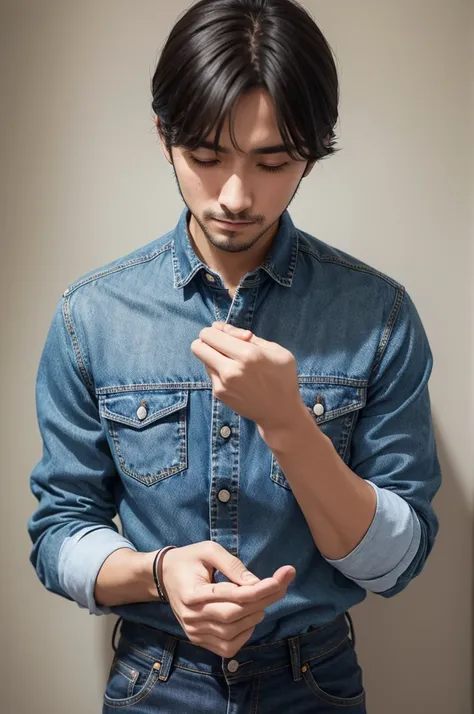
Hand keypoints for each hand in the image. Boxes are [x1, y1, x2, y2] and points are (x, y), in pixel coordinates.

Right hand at [161, 541, 295, 657]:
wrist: (163, 578)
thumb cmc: (188, 560)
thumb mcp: (209, 550)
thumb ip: (233, 565)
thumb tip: (258, 584)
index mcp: (192, 594)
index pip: (234, 596)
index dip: (261, 589)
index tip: (281, 578)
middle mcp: (192, 617)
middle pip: (237, 615)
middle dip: (264, 600)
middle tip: (282, 583)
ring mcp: (195, 633)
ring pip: (235, 632)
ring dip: (256, 614)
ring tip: (261, 596)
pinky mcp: (199, 641)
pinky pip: (229, 646)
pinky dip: (245, 632)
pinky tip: (248, 615)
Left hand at [191, 322, 305, 435]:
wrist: (279, 412)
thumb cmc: (283, 378)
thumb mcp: (275, 350)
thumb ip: (247, 336)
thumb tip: (220, 327)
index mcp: (248, 355)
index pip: (210, 335)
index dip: (215, 330)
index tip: (225, 334)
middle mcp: (230, 370)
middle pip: (197, 346)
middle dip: (206, 341)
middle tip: (221, 344)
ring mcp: (222, 384)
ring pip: (202, 360)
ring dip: (213, 356)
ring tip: (233, 362)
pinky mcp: (219, 394)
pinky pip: (210, 373)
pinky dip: (218, 370)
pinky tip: (235, 376)